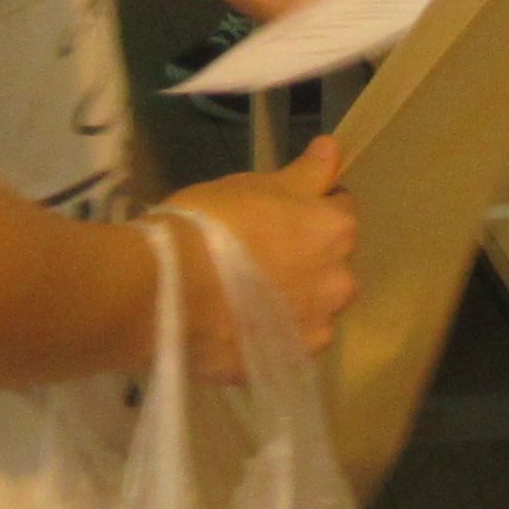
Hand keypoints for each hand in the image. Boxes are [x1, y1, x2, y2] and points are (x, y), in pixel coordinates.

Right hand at [164, 136, 361, 371]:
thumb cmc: (210, 224)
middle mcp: (340, 279)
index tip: (278, 213)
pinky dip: (278, 331)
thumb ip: (304, 174)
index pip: (339, 208)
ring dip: (296, 297)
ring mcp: (318, 324)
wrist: (168, 290)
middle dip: (308, 256)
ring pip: (315, 303)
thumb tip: (333, 149)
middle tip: (260, 253)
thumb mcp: (254, 185)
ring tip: (250, 295)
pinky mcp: (292, 359)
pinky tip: (246, 324)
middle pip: (331, 261)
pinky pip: (294, 339)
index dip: (308, 207)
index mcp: (335, 229)